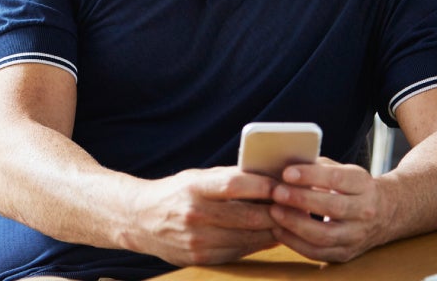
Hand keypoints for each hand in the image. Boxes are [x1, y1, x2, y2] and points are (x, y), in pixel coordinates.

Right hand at [122, 166, 280, 266]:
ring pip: (248, 238)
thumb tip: (268, 179)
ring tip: (288, 221)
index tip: (283, 184)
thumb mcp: (196, 177)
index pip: (234, 184)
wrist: (140, 220)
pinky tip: (268, 235)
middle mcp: (194, 214)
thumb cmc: (175, 193)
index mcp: (194, 187)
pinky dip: (257, 244)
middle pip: (247, 216)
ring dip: (272, 230)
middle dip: (276, 212)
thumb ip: (227, 178)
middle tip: (297, 206)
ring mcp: (197, 240)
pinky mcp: (201, 258)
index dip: (263, 185)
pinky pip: (239, 252)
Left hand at [268, 157, 389, 262]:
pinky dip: (296, 243)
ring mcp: (357, 236)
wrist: (385, 213)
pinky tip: (279, 231)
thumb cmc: (352, 187)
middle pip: (333, 207)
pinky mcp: (346, 254)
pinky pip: (319, 253)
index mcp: (363, 185)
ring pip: (326, 235)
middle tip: (276, 192)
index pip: (338, 179)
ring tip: (274, 212)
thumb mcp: (343, 170)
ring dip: (296, 224)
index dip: (311, 175)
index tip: (286, 173)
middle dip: (301, 200)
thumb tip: (284, 163)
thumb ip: (318, 167)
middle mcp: (365, 211)